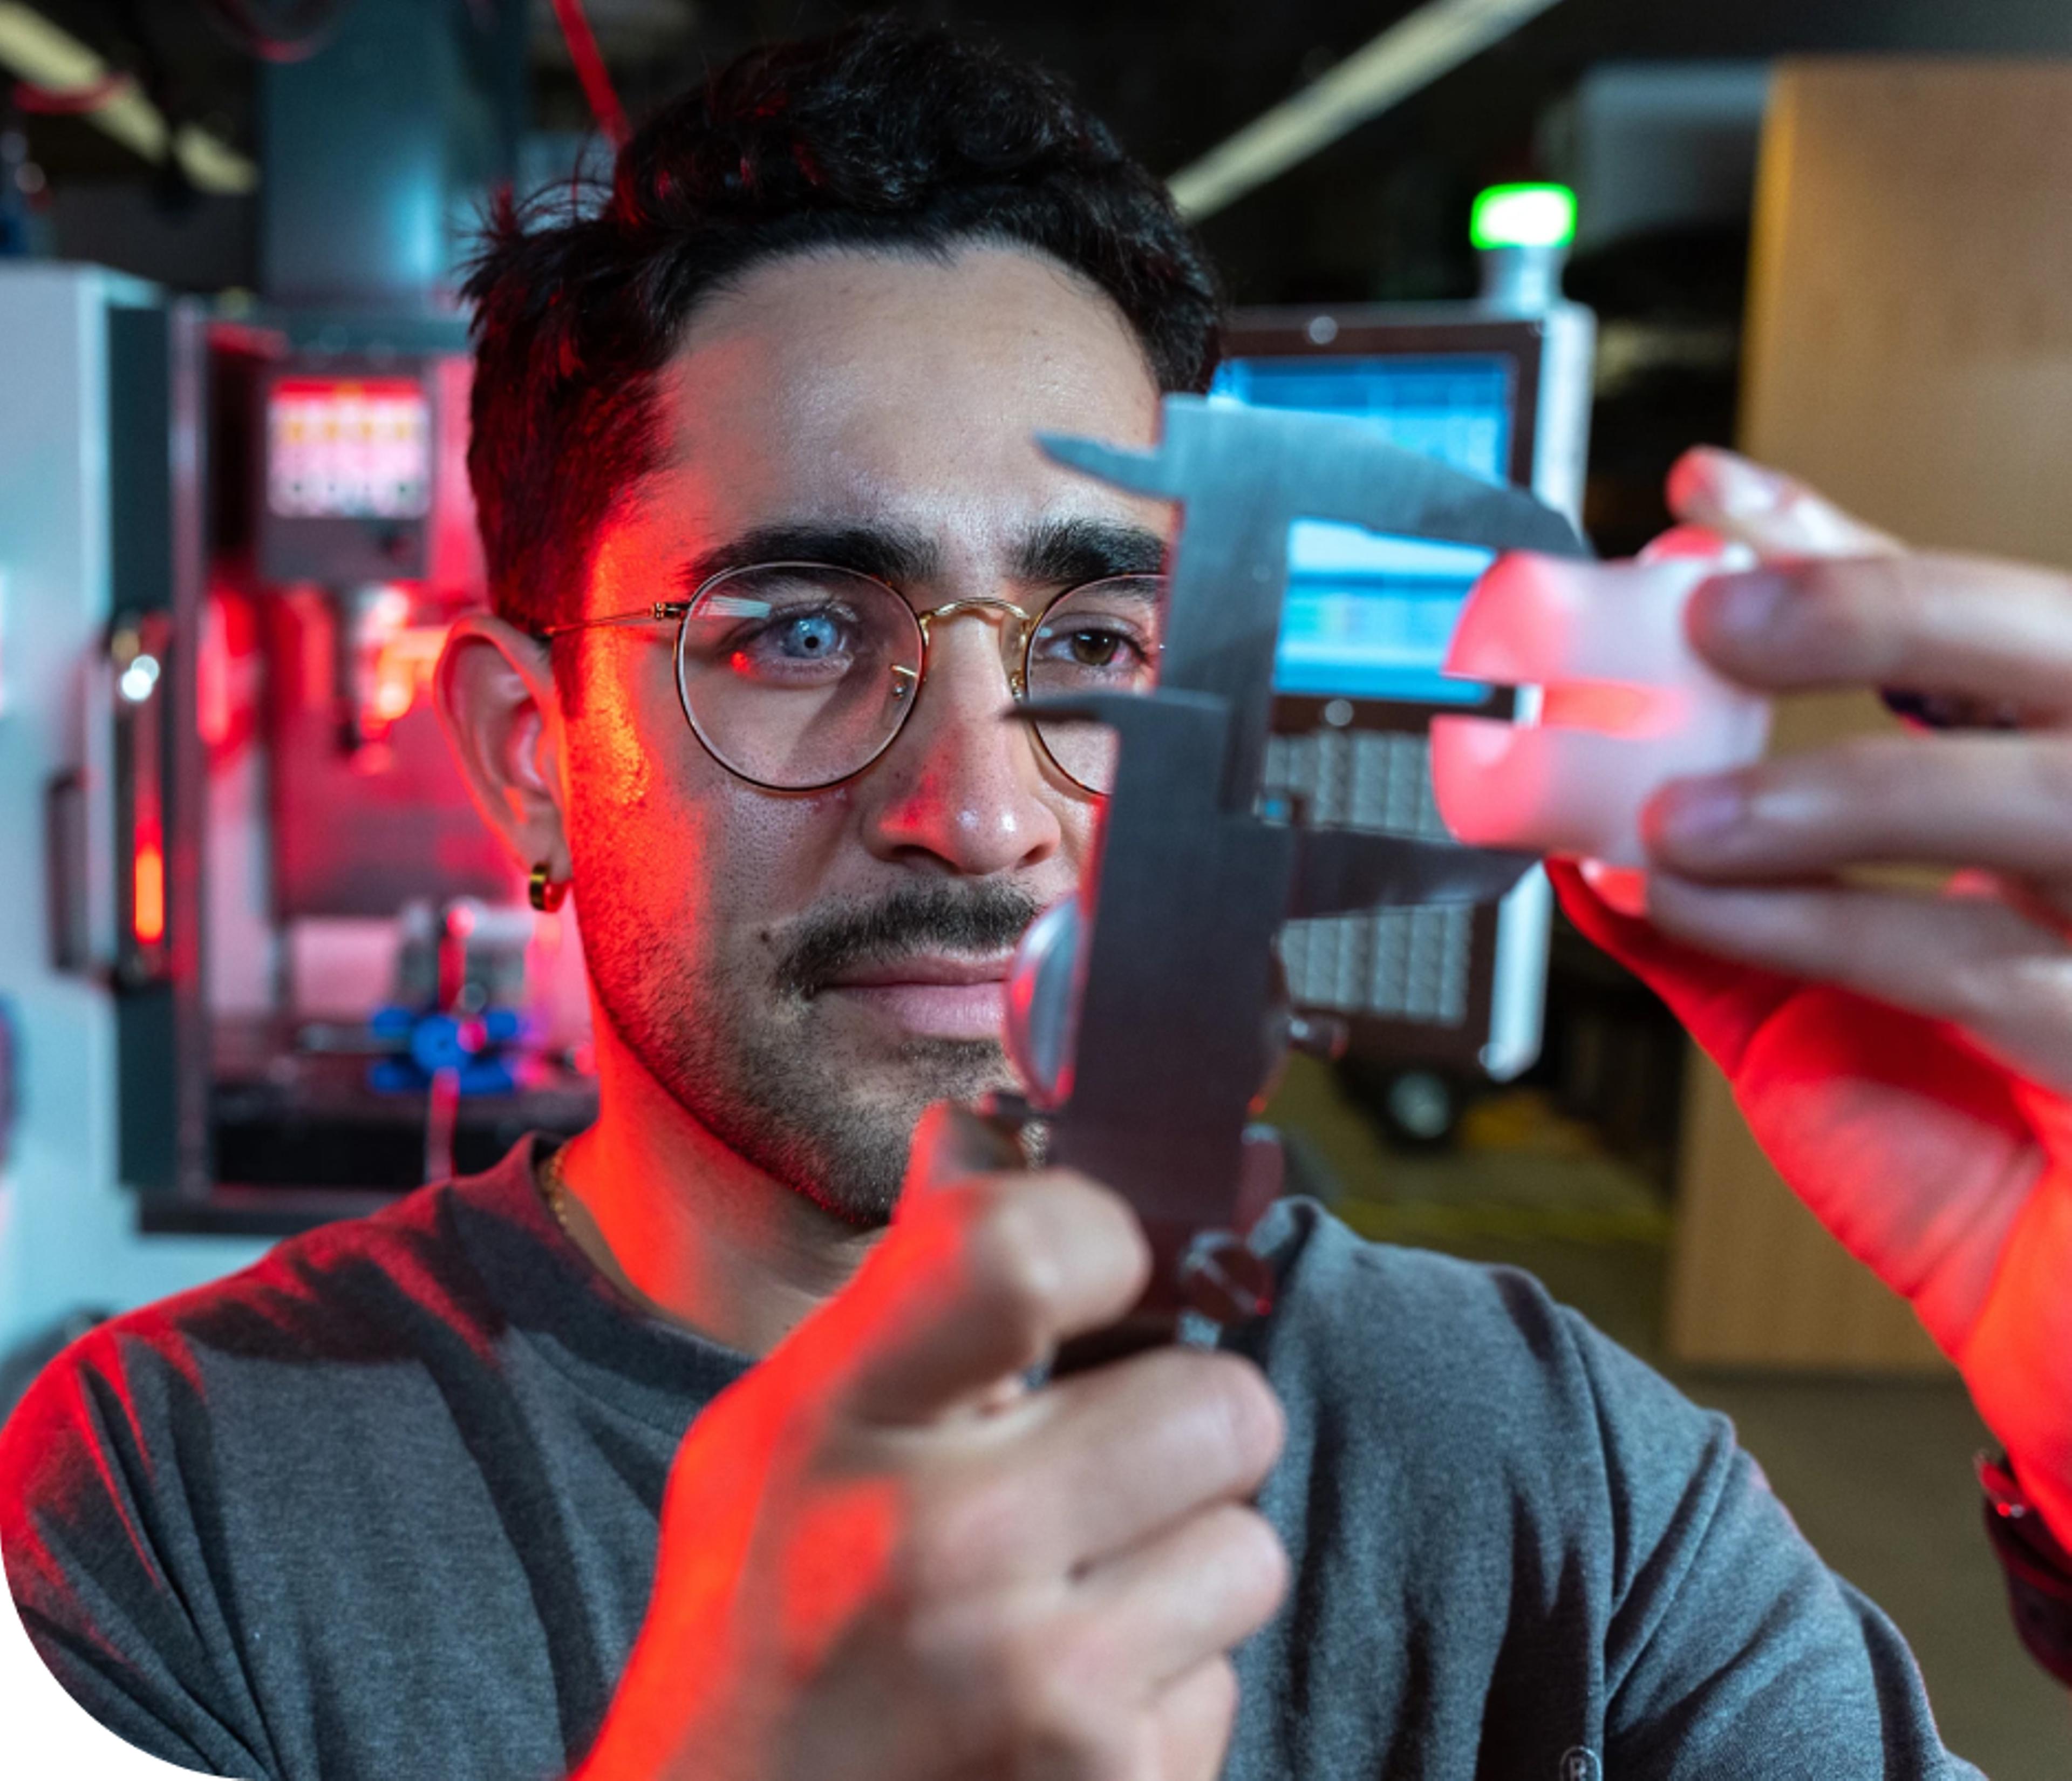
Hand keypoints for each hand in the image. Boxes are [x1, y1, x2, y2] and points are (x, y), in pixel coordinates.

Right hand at [578, 1105, 1288, 1780]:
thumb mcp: (778, 1434)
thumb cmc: (757, 1628)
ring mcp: (1031, 1686)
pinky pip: (1224, 1683)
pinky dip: (1165, 1689)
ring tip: (1072, 1597)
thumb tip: (982, 1128)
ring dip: (1184, 1566)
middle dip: (1181, 1430)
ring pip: (1247, 1547)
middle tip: (1104, 1467)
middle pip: (1217, 1402)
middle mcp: (933, 1547)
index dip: (1107, 1237)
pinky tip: (1060, 1705)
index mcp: (830, 1424)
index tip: (1102, 1273)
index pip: (1029, 1247)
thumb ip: (903, 1289)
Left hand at [1553, 447, 2071, 1547]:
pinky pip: (1973, 961)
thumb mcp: (1810, 1010)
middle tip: (1713, 606)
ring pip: (2032, 789)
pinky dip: (1815, 923)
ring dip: (1831, 789)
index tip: (1701, 494)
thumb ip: (1720, 917)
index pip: (1952, 624)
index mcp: (2046, 779)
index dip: (1831, 541)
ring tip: (1675, 813)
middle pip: (2042, 644)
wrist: (2058, 1313)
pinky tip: (1695, 907)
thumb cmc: (1958, 1146)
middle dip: (1875, 607)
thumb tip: (1586, 837)